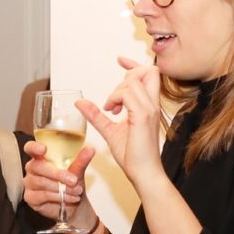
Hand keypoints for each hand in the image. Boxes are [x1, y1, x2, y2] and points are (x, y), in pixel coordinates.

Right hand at [23, 140, 95, 226]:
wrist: (73, 202)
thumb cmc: (71, 182)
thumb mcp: (77, 171)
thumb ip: (81, 160)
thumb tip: (90, 150)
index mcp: (41, 157)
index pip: (31, 148)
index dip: (34, 147)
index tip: (44, 149)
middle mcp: (32, 168)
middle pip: (38, 167)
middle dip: (58, 174)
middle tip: (74, 180)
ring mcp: (29, 183)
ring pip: (42, 182)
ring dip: (61, 188)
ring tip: (77, 191)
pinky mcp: (30, 197)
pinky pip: (43, 195)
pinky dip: (59, 197)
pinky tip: (70, 198)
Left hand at [76, 57, 162, 187]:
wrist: (143, 174)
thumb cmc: (133, 155)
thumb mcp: (110, 130)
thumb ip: (97, 115)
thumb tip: (81, 103)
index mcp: (149, 106)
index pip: (149, 75)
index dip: (133, 64)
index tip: (120, 60)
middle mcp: (152, 105)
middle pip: (147, 71)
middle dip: (128, 74)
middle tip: (113, 98)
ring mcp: (149, 109)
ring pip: (133, 81)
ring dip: (117, 90)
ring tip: (111, 108)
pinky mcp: (143, 117)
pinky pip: (128, 94)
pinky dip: (116, 98)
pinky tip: (112, 111)